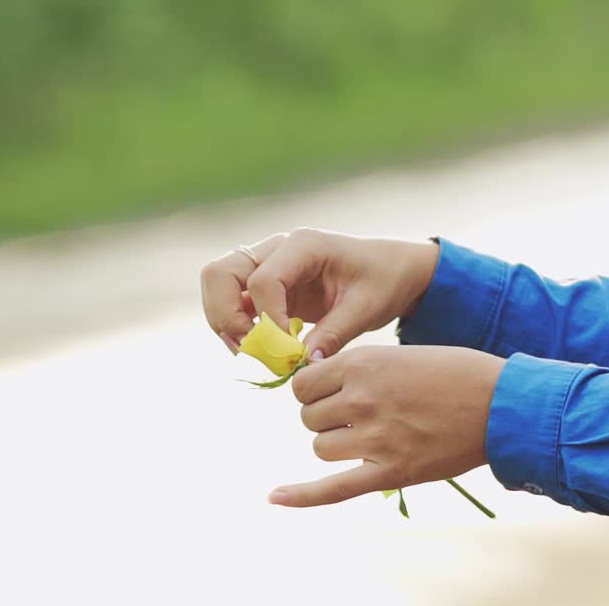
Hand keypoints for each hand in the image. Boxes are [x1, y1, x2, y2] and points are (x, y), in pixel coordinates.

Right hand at [200, 228, 439, 358]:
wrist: (390, 270)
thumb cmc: (383, 280)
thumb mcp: (367, 307)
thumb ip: (335, 333)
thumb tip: (304, 363)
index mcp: (303, 245)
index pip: (262, 280)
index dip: (268, 321)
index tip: (289, 351)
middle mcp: (276, 249)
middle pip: (220, 274)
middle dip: (226, 317)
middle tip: (251, 351)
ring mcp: (265, 264)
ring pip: (217, 285)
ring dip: (225, 322)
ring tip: (254, 353)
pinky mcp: (263, 284)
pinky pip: (232, 301)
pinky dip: (236, 326)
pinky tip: (261, 349)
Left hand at [269, 345, 503, 507]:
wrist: (500, 404)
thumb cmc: (454, 374)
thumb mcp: (397, 354)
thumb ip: (356, 370)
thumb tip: (314, 386)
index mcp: (360, 364)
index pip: (303, 385)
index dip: (314, 391)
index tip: (331, 394)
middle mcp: (360, 399)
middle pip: (309, 418)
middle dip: (326, 418)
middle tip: (359, 415)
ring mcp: (374, 438)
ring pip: (321, 448)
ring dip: (336, 444)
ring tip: (370, 437)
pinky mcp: (390, 472)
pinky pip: (332, 489)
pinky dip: (300, 496)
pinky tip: (274, 498)